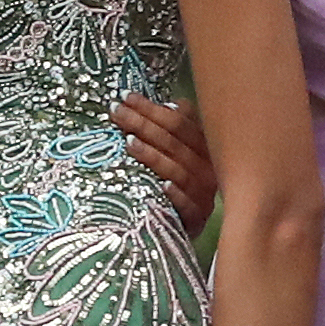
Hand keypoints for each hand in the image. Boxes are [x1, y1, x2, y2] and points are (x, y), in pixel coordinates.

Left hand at [116, 94, 219, 230]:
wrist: (187, 228)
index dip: (152, 109)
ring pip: (179, 171)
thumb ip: (179, 129)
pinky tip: (163, 186)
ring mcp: (204, 194)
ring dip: (153, 156)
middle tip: (116, 112)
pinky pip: (188, 206)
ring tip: (128, 142)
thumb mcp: (183, 154)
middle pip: (174, 142)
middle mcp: (208, 168)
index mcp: (206, 147)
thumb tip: (171, 104)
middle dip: (143, 124)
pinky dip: (177, 195)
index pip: (179, 122)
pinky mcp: (197, 219)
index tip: (126, 97)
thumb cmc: (182, 184)